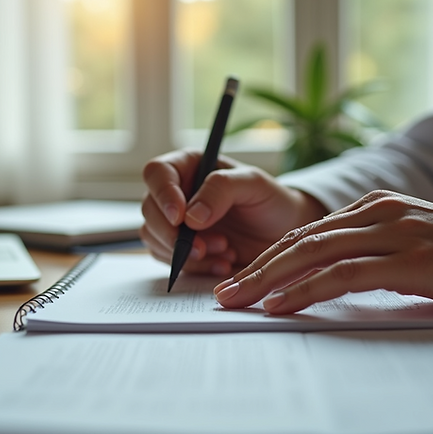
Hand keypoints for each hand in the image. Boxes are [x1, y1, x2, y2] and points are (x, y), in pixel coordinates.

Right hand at [140, 149, 326, 275]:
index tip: (181, 218)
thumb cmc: (271, 201)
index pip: (157, 173)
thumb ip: (221, 189)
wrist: (283, 234)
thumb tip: (190, 215)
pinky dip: (194, 267)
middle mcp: (177, 193)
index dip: (163, 194)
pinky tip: (222, 263)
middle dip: (173, 233)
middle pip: (149, 209)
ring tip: (225, 251)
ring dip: (184, 252)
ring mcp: (176, 222)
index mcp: (189, 166)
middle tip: (202, 247)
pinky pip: (170, 260)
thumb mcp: (254, 184)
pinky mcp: (181, 248)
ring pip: (154, 237)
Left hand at [213, 190, 432, 313]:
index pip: (311, 231)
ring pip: (312, 253)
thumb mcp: (424, 249)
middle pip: (300, 239)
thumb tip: (346, 281)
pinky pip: (342, 274)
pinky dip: (304, 290)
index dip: (271, 256)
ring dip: (266, 279)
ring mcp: (394, 232)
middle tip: (222, 292)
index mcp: (381, 206)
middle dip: (255, 267)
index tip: (244, 279)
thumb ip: (384, 256)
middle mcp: (380, 212)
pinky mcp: (409, 259)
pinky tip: (279, 305)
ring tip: (234, 301)